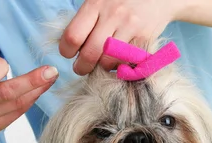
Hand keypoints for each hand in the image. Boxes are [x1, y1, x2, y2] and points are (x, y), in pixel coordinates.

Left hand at [59, 0, 180, 75]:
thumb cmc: (121, 1)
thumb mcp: (100, 1)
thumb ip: (86, 20)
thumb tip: (70, 47)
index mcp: (96, 3)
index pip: (73, 36)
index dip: (66, 51)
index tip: (69, 53)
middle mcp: (113, 14)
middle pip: (89, 54)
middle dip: (81, 67)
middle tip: (82, 68)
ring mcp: (130, 27)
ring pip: (107, 62)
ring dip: (101, 68)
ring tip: (102, 62)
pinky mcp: (145, 38)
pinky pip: (126, 63)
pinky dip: (119, 66)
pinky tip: (118, 59)